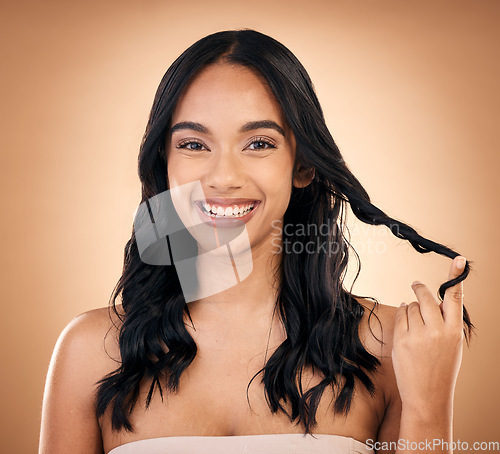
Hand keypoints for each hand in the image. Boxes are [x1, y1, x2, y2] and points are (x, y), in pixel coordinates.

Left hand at [392, 256, 465, 416]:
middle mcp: (436, 331)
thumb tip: (432, 301)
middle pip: (425, 297)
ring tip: (416, 322)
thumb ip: (445, 322)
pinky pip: (400, 316)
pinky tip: (407, 323)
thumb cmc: (441, 369)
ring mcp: (417, 335)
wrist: (427, 397)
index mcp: (454, 332)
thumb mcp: (453, 346)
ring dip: (411, 308)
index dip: (456, 277)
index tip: (459, 260)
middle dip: (419, 288)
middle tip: (416, 284)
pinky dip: (402, 315)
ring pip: (410, 306)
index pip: (455, 298)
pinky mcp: (401, 339)